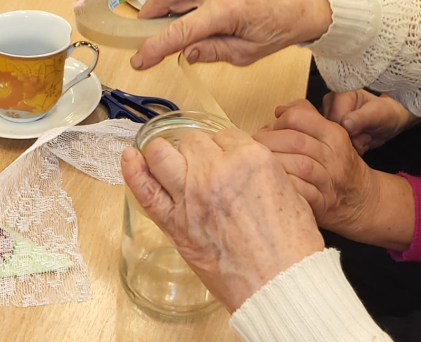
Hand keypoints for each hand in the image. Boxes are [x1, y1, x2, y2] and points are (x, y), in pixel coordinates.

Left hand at [121, 128, 323, 311]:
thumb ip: (261, 169)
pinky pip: (145, 190)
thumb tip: (244, 164)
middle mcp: (217, 171)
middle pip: (193, 141)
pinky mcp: (175, 223)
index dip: (225, 147)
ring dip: (163, 153)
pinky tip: (130, 158)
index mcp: (250, 158)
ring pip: (163, 154)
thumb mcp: (288, 190)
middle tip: (207, 168)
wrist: (280, 284)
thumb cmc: (290, 246)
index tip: (225, 158)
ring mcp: (192, 195)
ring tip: (165, 157)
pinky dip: (133, 172)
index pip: (225, 135)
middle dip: (199, 151)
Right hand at [130, 0, 331, 69]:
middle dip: (149, 14)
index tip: (138, 61)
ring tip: (160, 24)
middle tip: (142, 35)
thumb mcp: (246, 53)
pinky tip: (183, 10)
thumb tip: (184, 52)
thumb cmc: (276, 29)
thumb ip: (212, 52)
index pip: (179, 31)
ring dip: (163, 3)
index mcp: (225, 10)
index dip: (154, 47)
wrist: (299, 2)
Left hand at [254, 100, 413, 248]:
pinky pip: (303, 193)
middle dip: (268, 143)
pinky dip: (286, 187)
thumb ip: (306, 117)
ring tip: (260, 166)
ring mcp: (330, 180)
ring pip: (298, 165)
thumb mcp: (329, 135)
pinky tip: (273, 184)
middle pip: (295, 141)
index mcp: (333, 134)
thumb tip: (279, 110)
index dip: (276, 122)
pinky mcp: (324, 204)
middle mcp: (334, 155)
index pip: (299, 117)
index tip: (266, 131)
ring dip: (274, 164)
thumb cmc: (338, 166)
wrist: (363, 201)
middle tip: (254, 149)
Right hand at [321, 90, 418, 154]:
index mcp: (340, 93)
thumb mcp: (377, 113)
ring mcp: (330, 117)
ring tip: (364, 134)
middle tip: (365, 132)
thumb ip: (361, 118)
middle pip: (332, 130)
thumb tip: (345, 125)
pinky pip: (337, 144)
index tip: (363, 131)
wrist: (390, 120)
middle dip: (351, 138)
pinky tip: (360, 139)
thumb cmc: (385, 112)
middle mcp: (330, 103)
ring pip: (334, 139)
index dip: (347, 131)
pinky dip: (351, 146)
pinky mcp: (332, 128)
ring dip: (352, 143)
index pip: (334, 118)